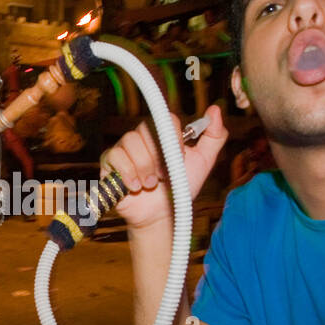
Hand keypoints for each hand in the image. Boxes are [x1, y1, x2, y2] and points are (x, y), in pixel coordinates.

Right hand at [100, 104, 227, 230]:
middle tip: (164, 175)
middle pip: (147, 129)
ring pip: (130, 142)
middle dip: (158, 156)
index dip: (174, 138)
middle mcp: (142, 137)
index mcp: (163, 134)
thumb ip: (214, 137)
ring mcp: (124, 148)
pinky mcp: (110, 162)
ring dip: (144, 167)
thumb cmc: (180, 188)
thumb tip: (214, 110)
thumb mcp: (203, 163)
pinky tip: (135, 187)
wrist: (161, 215)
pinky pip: (115, 156)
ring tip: (150, 184)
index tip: (180, 157)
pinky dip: (128, 173)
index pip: (166, 119)